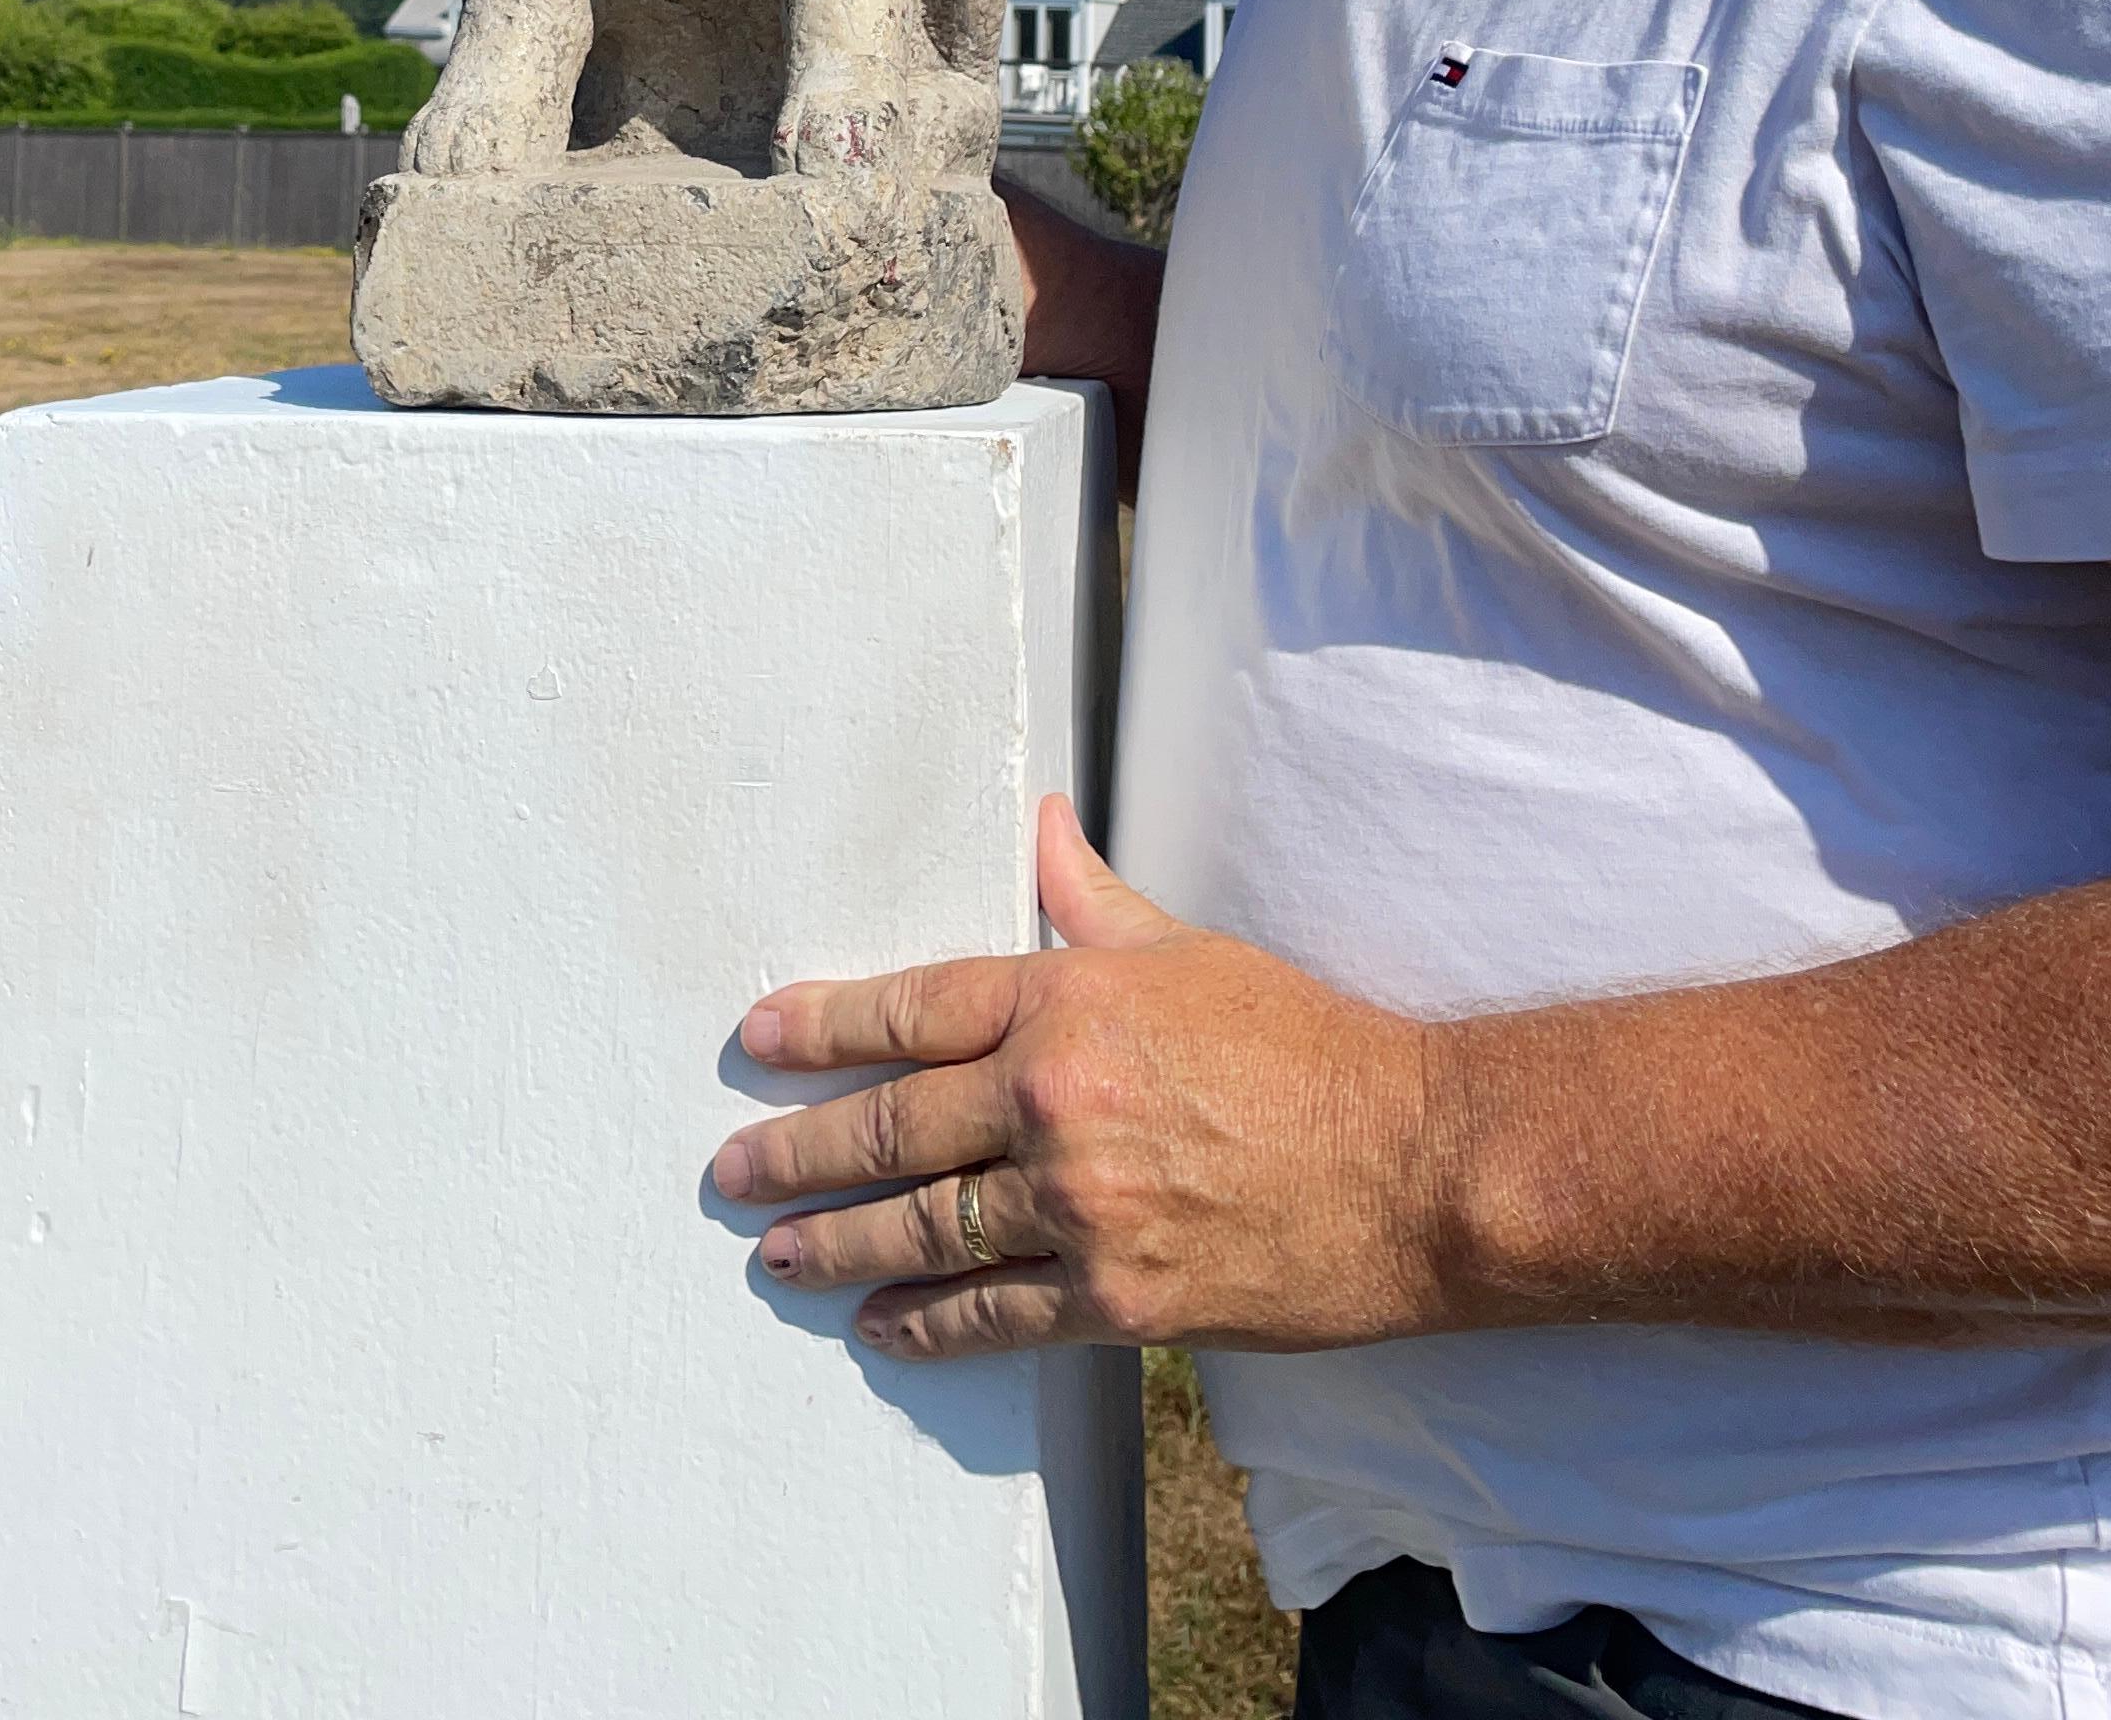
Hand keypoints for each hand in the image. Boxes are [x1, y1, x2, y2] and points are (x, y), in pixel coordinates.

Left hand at [708, 798, 1449, 1358]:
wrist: (1417, 1164)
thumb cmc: (1308, 1047)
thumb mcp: (1190, 949)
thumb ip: (1092, 898)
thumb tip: (1043, 822)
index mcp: (1068, 1001)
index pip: (914, 1010)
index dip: (825, 1026)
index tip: (759, 1041)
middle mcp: (1057, 1099)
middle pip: (895, 1125)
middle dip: (800, 1148)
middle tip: (731, 1170)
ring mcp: (1084, 1204)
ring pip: (927, 1225)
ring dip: (841, 1242)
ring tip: (779, 1252)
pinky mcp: (1122, 1295)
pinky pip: (998, 1313)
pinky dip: (929, 1325)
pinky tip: (880, 1327)